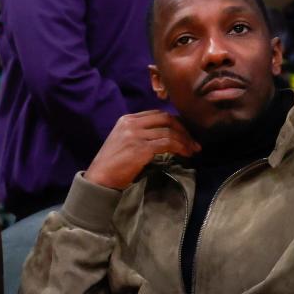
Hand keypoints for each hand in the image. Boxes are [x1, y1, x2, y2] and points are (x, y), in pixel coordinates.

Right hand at [84, 112, 199, 190]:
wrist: (99, 178)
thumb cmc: (112, 165)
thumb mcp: (123, 141)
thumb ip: (138, 134)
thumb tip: (162, 136)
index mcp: (127, 119)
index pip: (157, 114)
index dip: (175, 122)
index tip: (185, 133)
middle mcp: (131, 123)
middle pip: (166, 118)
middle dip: (183, 129)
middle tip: (193, 141)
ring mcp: (136, 135)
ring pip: (169, 131)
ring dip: (185, 140)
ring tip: (193, 150)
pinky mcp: (141, 148)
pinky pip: (168, 143)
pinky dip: (180, 148)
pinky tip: (185, 154)